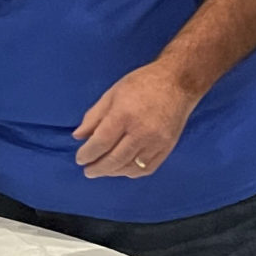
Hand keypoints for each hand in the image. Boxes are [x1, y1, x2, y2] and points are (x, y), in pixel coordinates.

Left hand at [73, 59, 197, 178]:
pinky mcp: (167, 148)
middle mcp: (141, 131)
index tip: (80, 159)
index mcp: (124, 115)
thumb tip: (78, 136)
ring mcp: (156, 142)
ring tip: (103, 170)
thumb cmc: (142, 84)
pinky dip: (131, 172)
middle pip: (114, 159)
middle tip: (88, 171)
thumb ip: (93, 116)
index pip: (101, 142)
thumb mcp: (112, 94)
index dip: (87, 154)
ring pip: (130, 168)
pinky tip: (122, 169)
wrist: (177, 83)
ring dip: (113, 172)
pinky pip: (146, 169)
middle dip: (97, 168)